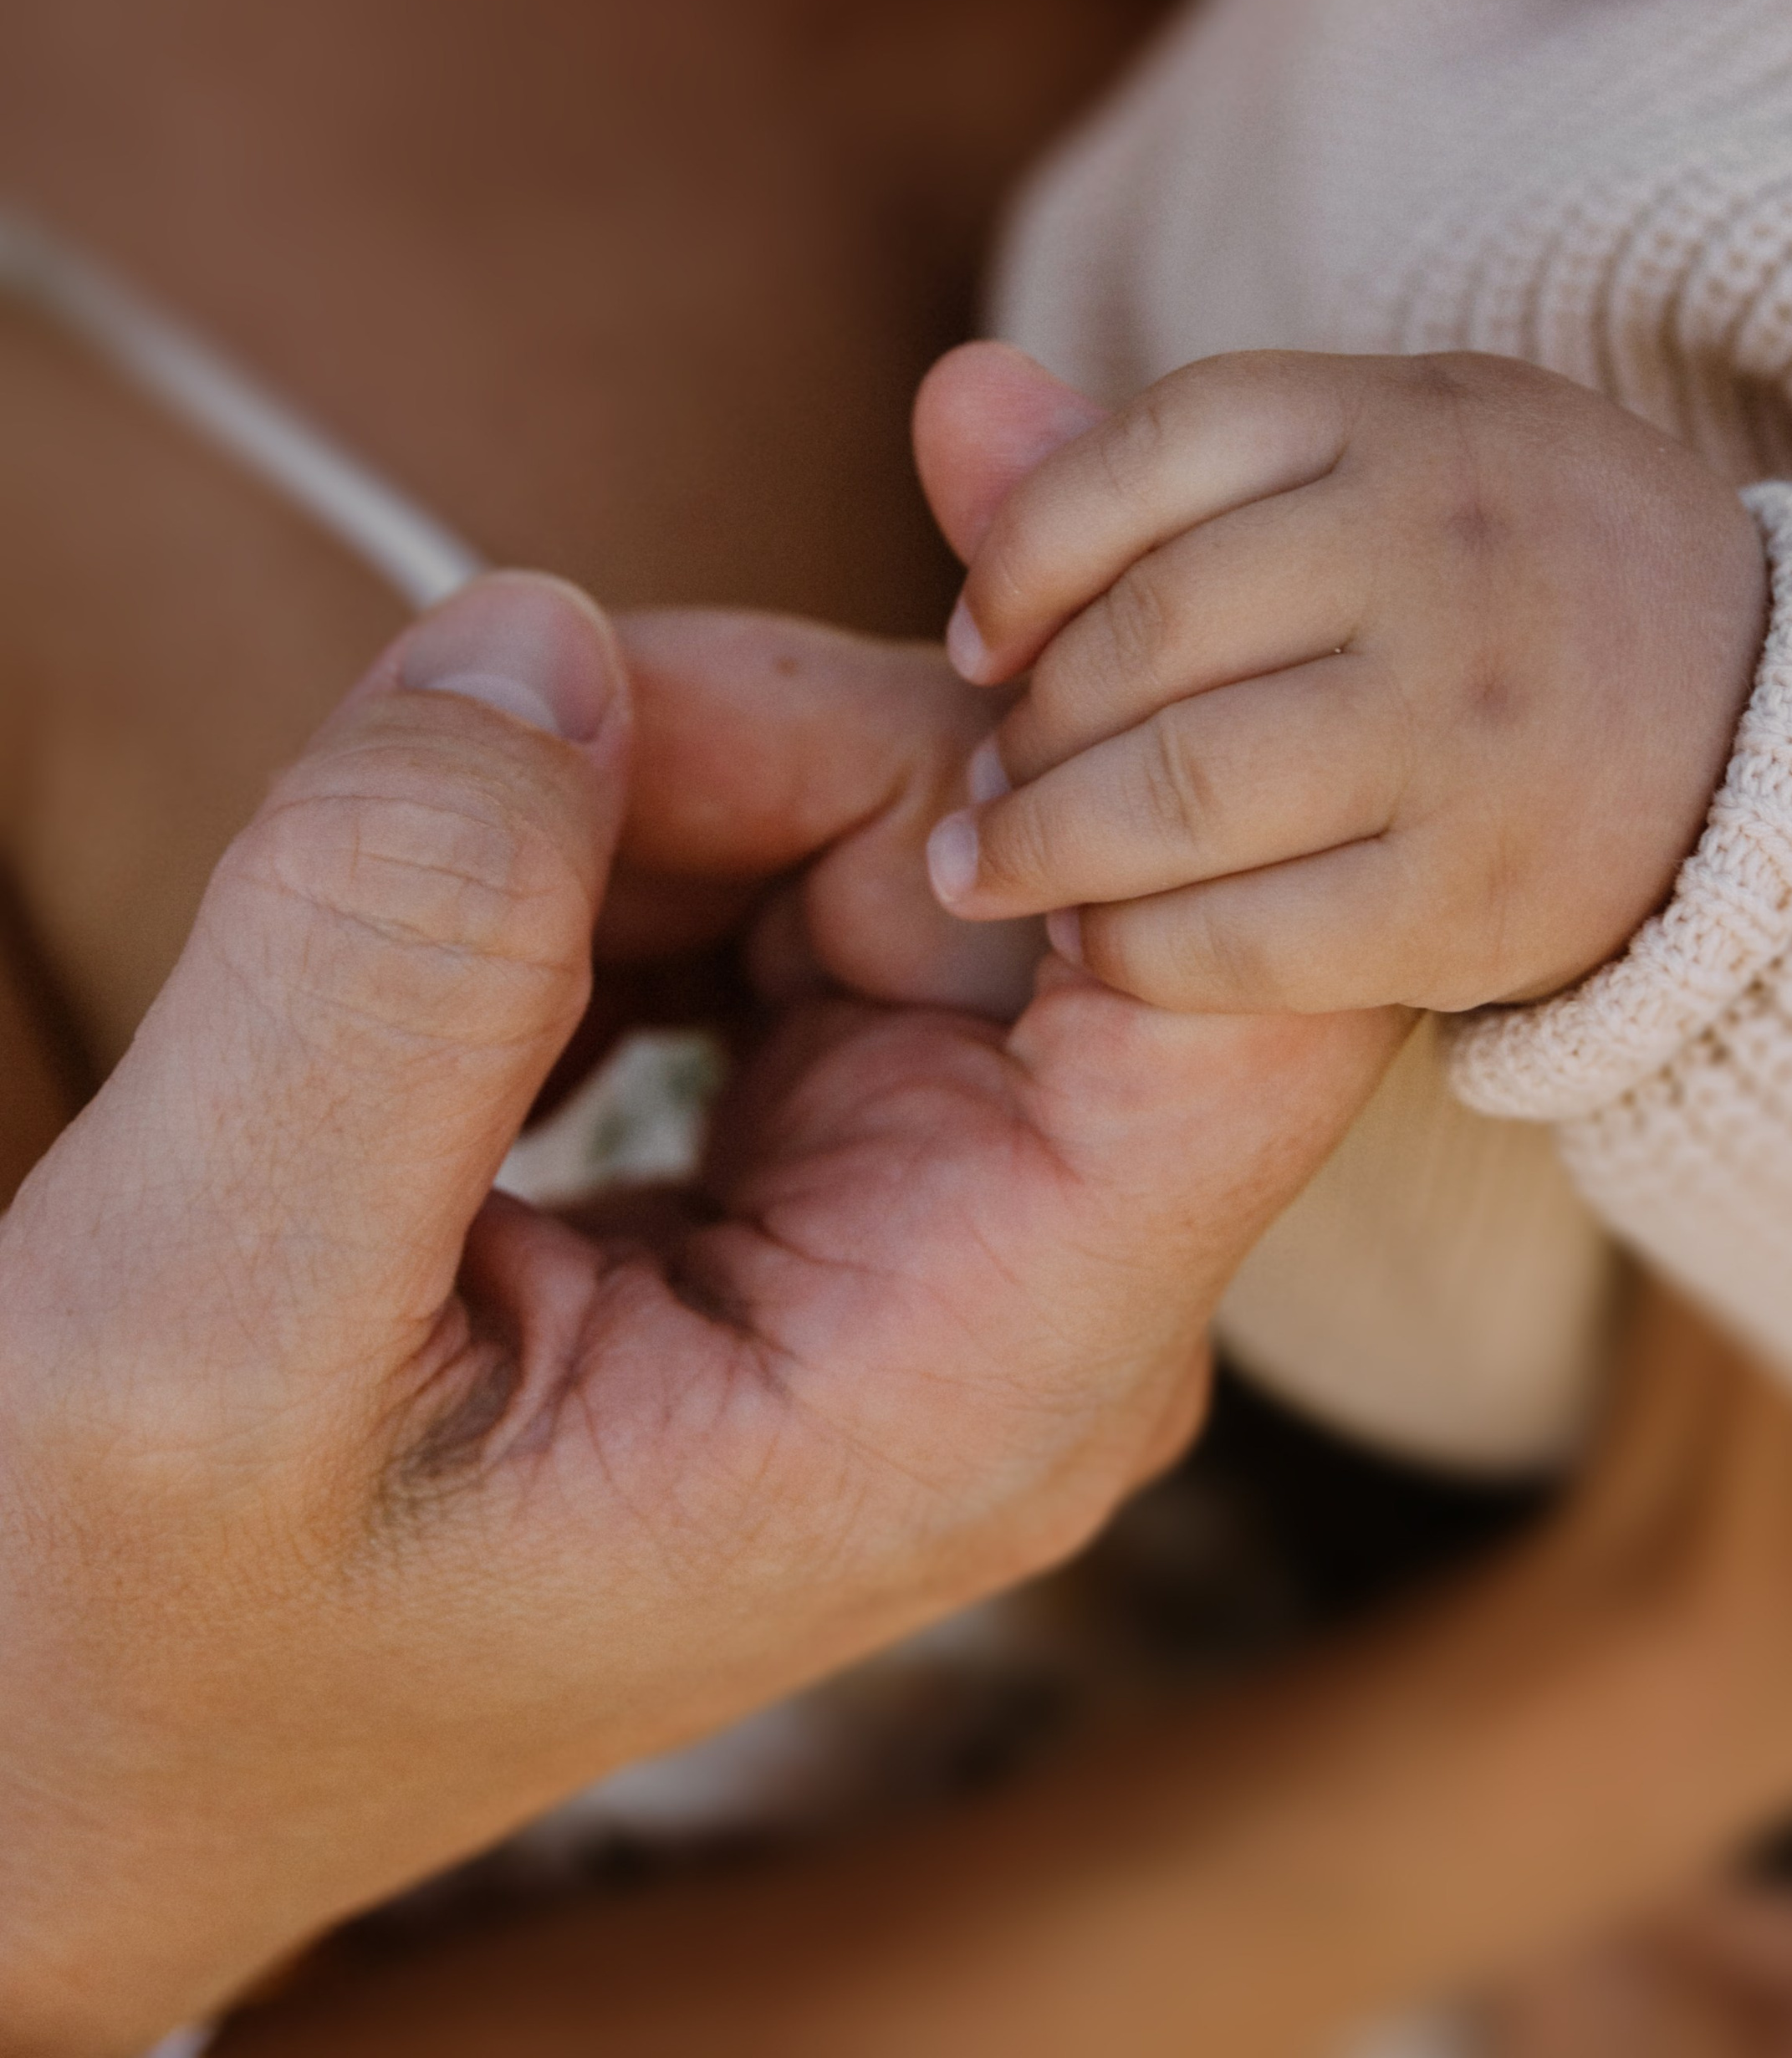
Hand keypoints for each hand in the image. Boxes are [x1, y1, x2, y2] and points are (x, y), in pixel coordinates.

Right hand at [0, 572, 1393, 2056]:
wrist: (74, 1729)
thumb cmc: (138, 1629)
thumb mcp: (206, 1327)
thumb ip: (389, 962)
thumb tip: (543, 636)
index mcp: (981, 1372)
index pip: (1265, 993)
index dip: (1161, 714)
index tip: (975, 469)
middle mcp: (1020, 1277)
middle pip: (1029, 834)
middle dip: (737, 735)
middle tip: (445, 752)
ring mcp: (932, 1197)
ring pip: (888, 817)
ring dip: (626, 792)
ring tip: (382, 923)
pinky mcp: (828, 1137)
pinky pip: (785, 872)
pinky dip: (600, 848)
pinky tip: (451, 954)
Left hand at [913, 342, 1769, 1015]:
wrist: (1778, 731)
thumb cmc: (1514, 569)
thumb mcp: (1381, 449)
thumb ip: (1161, 455)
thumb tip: (945, 397)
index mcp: (1404, 420)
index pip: (1143, 459)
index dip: (1020, 555)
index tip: (976, 636)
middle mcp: (1438, 556)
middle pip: (1144, 636)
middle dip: (1025, 722)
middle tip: (982, 776)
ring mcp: (1469, 730)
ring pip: (1179, 791)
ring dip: (1048, 843)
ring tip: (995, 865)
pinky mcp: (1483, 897)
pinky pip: (1255, 938)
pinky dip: (1143, 952)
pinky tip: (1099, 947)